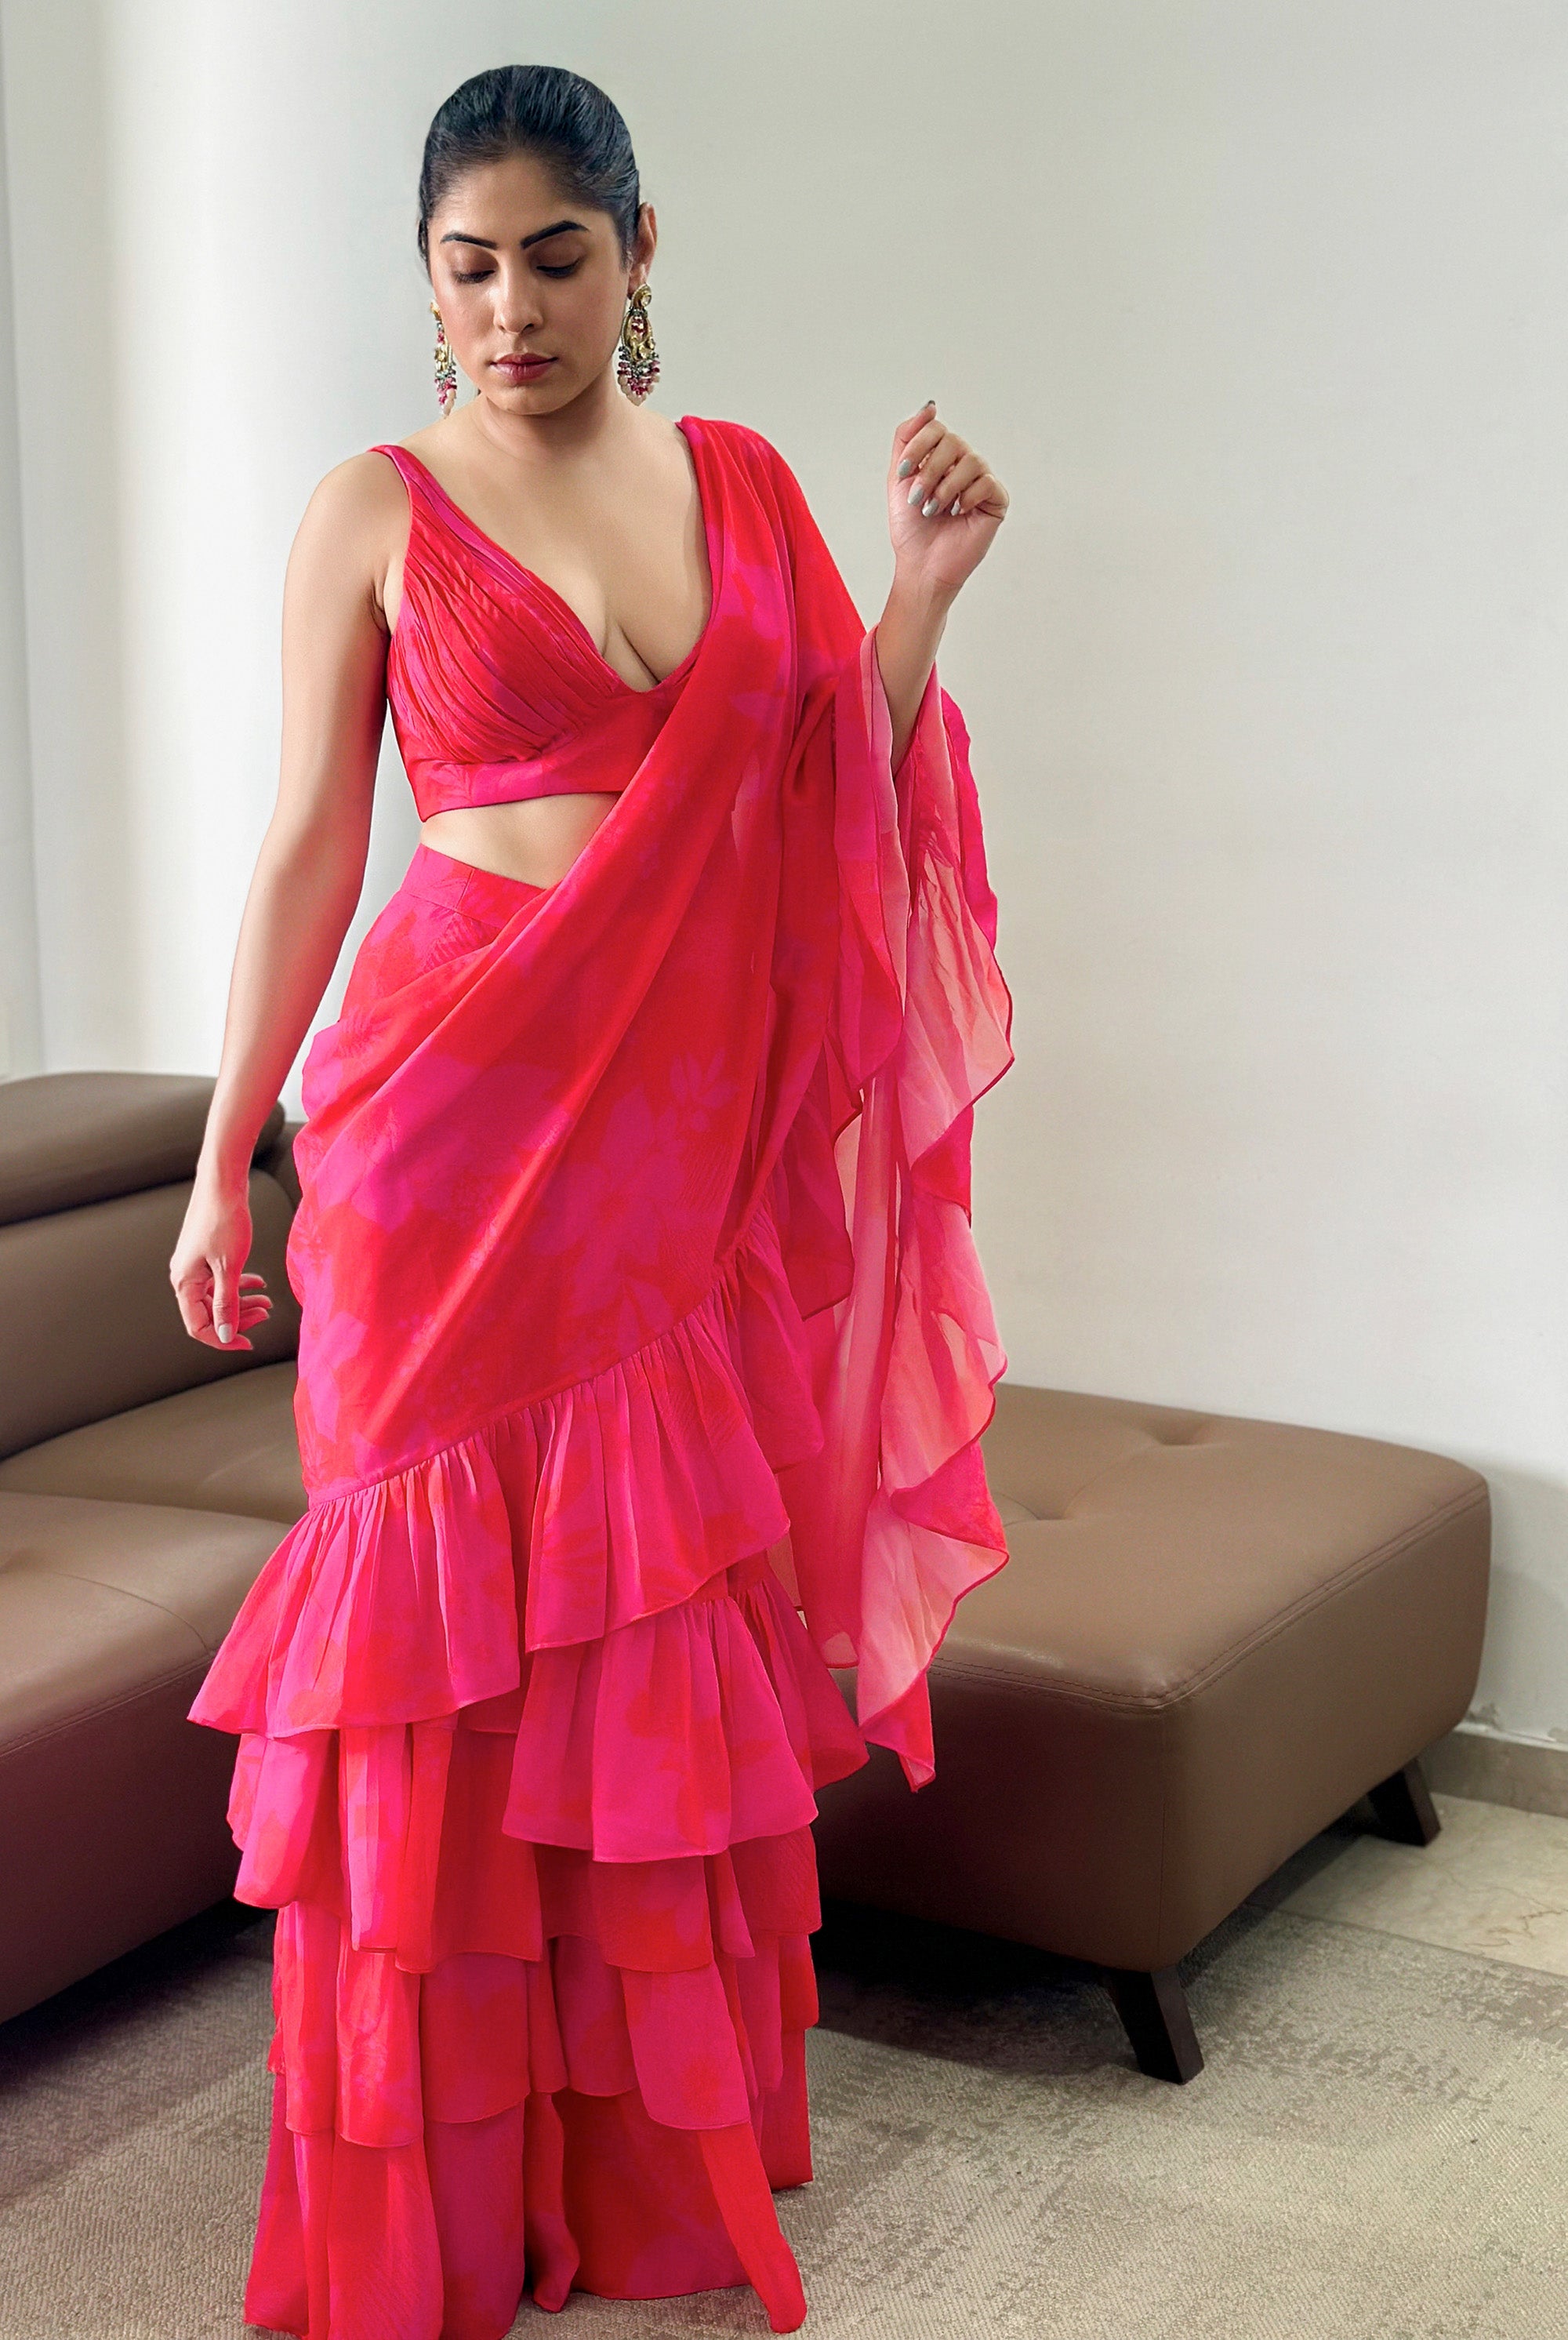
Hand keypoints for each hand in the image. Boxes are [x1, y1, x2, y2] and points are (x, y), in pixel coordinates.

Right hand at [169, 1178, 273, 1350]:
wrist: (223, 1183)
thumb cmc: (225, 1221)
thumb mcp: (229, 1267)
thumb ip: (227, 1303)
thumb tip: (226, 1336)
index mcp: (184, 1283)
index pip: (199, 1327)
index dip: (223, 1339)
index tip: (249, 1343)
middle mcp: (185, 1277)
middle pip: (209, 1313)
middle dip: (238, 1319)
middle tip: (266, 1316)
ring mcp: (194, 1265)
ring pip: (217, 1296)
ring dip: (242, 1303)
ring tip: (268, 1302)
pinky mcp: (206, 1254)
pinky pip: (221, 1279)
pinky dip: (240, 1285)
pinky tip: (260, 1284)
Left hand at [887, 400, 1007, 601]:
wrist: (921, 565)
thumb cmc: (911, 528)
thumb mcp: (899, 477)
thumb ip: (907, 438)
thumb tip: (930, 406)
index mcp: (940, 458)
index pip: (936, 429)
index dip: (919, 446)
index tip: (904, 472)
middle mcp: (962, 465)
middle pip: (953, 441)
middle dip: (930, 471)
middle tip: (918, 499)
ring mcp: (980, 482)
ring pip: (971, 460)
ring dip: (946, 486)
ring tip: (934, 509)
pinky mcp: (995, 501)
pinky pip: (987, 482)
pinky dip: (966, 496)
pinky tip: (956, 512)